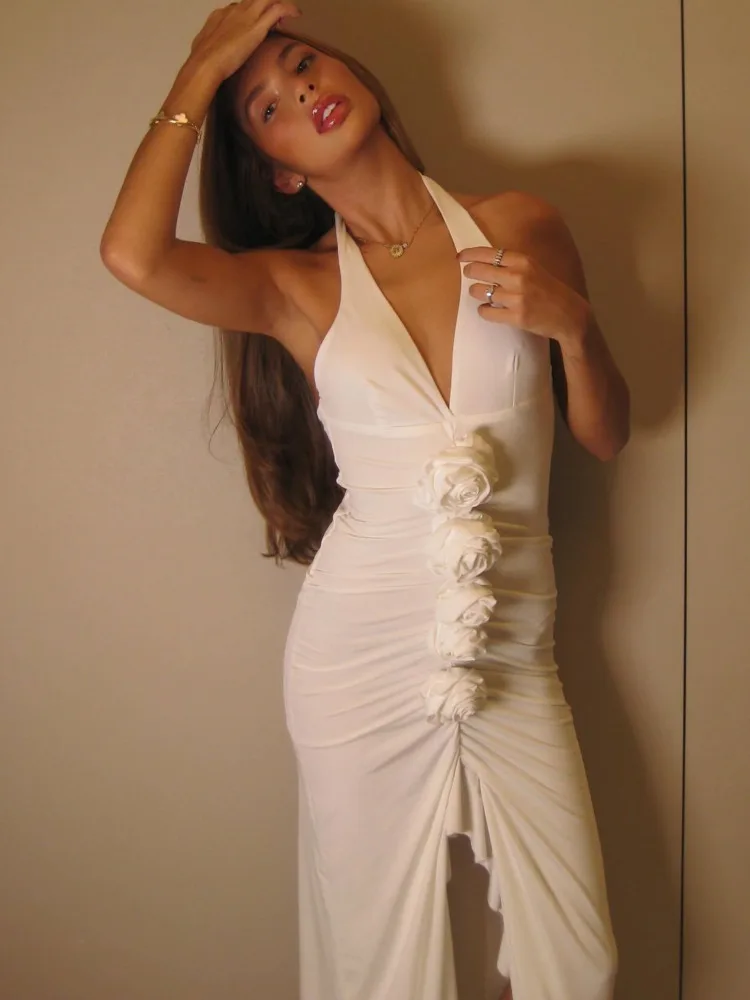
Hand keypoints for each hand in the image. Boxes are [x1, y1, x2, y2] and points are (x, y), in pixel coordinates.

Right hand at [187, 0, 301, 81]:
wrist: (205, 64)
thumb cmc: (202, 62)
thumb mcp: (203, 49)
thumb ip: (211, 47)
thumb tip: (211, 54)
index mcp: (221, 15)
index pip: (240, 7)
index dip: (252, 13)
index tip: (259, 22)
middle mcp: (234, 11)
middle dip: (267, 4)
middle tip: (277, 17)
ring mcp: (246, 17)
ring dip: (280, 3)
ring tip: (289, 14)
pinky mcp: (257, 27)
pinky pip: (278, 9)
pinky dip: (289, 9)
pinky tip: (296, 15)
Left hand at [456, 247, 589, 348]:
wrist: (569, 315)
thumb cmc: (550, 290)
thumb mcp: (535, 269)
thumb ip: (513, 265)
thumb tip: (486, 261)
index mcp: (523, 261)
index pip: (489, 253)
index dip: (471, 254)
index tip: (460, 257)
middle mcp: (518, 276)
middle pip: (480, 270)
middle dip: (470, 272)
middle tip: (468, 275)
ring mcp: (516, 297)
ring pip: (480, 292)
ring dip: (476, 292)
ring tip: (480, 293)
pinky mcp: (516, 316)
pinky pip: (486, 312)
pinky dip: (484, 310)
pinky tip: (488, 309)